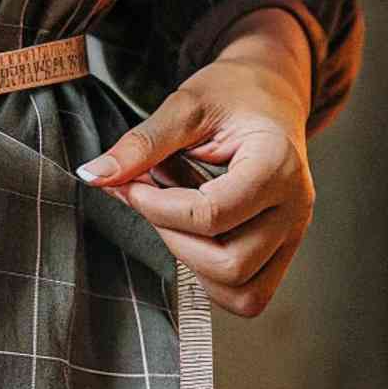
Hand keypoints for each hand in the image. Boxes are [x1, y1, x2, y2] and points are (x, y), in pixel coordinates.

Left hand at [76, 8, 314, 317]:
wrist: (272, 93)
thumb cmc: (232, 94)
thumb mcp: (185, 105)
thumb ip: (141, 143)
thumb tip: (92, 176)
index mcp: (278, 163)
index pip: (214, 214)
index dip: (160, 209)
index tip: (133, 186)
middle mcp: (295, 206)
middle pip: (230, 264)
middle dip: (176, 239)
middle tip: (155, 202)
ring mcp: (293, 234)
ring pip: (241, 292)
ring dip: (194, 265)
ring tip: (177, 219)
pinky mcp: (283, 251)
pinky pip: (249, 295)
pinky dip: (212, 280)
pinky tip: (195, 239)